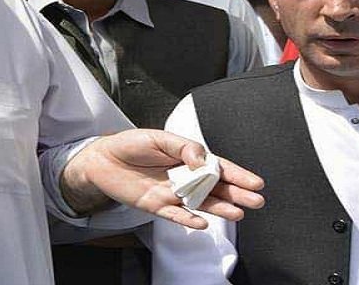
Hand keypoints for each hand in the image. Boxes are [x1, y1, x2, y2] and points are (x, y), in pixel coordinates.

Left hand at [64, 129, 264, 229]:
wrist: (102, 159)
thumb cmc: (130, 145)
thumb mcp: (158, 137)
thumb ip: (182, 146)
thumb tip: (202, 159)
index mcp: (187, 159)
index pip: (217, 167)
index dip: (236, 174)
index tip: (254, 182)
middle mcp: (183, 178)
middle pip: (215, 188)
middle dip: (236, 193)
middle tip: (256, 200)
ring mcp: (172, 193)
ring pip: (201, 203)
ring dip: (220, 208)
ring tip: (238, 213)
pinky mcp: (157, 206)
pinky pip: (176, 215)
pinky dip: (189, 219)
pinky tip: (202, 222)